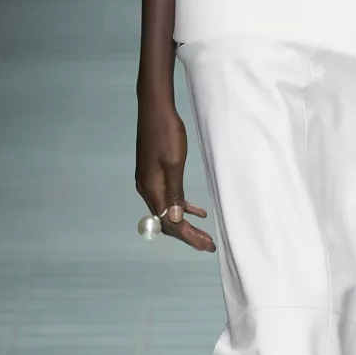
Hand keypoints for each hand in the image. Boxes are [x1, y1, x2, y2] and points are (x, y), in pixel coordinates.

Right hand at [135, 94, 215, 250]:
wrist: (155, 109)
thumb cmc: (167, 133)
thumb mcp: (174, 163)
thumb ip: (174, 192)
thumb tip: (173, 219)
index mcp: (151, 188)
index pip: (168, 222)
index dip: (187, 236)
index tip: (205, 246)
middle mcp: (147, 189)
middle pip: (166, 219)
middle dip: (187, 234)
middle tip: (208, 245)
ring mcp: (150, 181)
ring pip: (167, 209)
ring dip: (185, 222)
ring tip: (204, 233)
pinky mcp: (154, 173)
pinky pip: (168, 196)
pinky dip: (182, 205)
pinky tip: (197, 210)